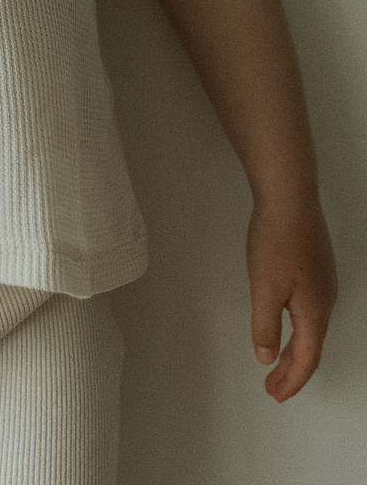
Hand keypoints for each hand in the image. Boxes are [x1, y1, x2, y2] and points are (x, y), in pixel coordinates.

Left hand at [246, 195, 336, 400]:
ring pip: (311, 326)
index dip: (291, 380)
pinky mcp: (316, 264)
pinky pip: (310, 308)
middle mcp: (326, 300)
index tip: (274, 394)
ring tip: (276, 360)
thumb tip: (267, 356)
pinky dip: (297, 325)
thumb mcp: (265, 289)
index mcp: (315, 311)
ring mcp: (324, 280)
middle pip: (312, 345)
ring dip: (294, 347)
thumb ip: (266, 326)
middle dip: (292, 369)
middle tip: (273, 386)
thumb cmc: (276, 243)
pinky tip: (285, 318)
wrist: (290, 196)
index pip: (307, 358)